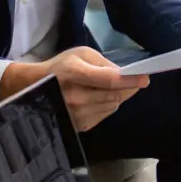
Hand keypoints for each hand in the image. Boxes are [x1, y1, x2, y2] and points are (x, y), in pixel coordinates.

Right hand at [0, 47, 148, 132]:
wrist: (34, 89)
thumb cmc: (61, 67)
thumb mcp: (81, 54)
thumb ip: (103, 63)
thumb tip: (125, 74)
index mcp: (74, 74)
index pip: (108, 80)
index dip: (129, 80)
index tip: (145, 79)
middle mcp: (75, 98)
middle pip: (114, 95)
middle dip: (127, 88)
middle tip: (133, 80)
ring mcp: (76, 115)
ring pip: (112, 106)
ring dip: (117, 97)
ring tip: (107, 88)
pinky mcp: (78, 126)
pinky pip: (105, 115)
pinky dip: (108, 105)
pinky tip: (98, 98)